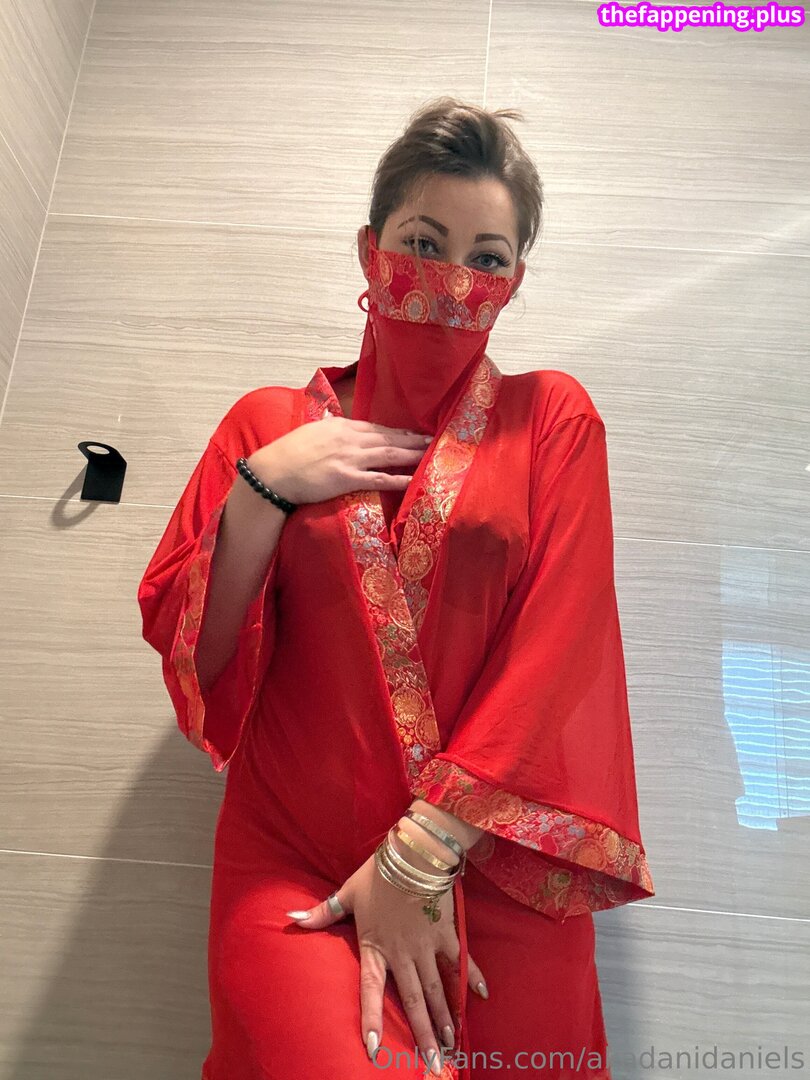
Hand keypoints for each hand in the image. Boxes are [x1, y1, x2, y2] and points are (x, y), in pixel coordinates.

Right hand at [248, 417, 433, 504]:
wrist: (272, 473)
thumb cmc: (287, 453)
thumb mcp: (309, 431)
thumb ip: (327, 425)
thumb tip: (332, 416)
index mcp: (340, 426)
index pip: (376, 427)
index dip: (398, 431)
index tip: (413, 432)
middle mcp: (349, 439)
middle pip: (388, 438)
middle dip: (412, 439)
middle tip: (433, 440)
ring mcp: (350, 458)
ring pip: (389, 454)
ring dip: (412, 454)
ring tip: (430, 454)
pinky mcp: (347, 479)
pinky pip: (379, 478)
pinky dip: (398, 478)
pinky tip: (413, 478)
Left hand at [285, 850, 488, 1075]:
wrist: (414, 853)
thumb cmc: (378, 873)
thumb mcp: (348, 893)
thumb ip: (322, 912)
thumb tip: (291, 918)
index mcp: (376, 946)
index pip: (371, 990)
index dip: (372, 1020)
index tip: (374, 1049)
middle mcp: (403, 953)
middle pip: (414, 1001)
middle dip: (423, 1034)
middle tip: (434, 1063)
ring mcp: (428, 945)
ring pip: (437, 988)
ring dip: (445, 1016)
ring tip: (452, 1042)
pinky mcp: (447, 933)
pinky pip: (461, 961)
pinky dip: (472, 978)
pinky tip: (482, 997)